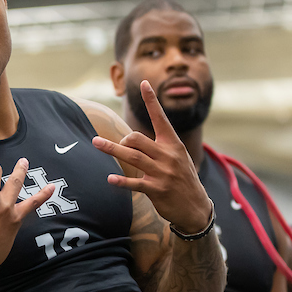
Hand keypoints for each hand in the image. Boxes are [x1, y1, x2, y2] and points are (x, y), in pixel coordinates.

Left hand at [92, 80, 210, 232]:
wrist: (195, 207)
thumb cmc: (182, 179)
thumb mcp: (177, 158)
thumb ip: (157, 147)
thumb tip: (130, 141)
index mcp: (173, 144)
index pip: (160, 118)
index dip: (152, 100)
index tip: (144, 84)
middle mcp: (168, 155)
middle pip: (138, 138)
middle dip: (121, 139)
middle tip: (112, 144)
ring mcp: (162, 173)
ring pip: (132, 156)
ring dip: (112, 149)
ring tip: (96, 143)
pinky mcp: (157, 189)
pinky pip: (135, 182)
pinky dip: (121, 181)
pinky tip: (110, 179)